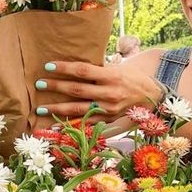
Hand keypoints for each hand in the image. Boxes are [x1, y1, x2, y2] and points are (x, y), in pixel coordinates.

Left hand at [37, 60, 161, 122]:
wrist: (153, 97)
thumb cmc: (133, 78)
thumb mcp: (118, 67)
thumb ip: (98, 69)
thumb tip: (74, 66)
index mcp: (111, 76)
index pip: (82, 70)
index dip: (64, 68)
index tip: (48, 66)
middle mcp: (109, 93)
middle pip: (77, 90)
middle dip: (56, 87)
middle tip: (38, 84)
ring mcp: (108, 109)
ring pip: (78, 109)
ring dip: (57, 109)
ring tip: (41, 108)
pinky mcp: (108, 120)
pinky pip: (86, 123)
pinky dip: (70, 124)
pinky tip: (56, 125)